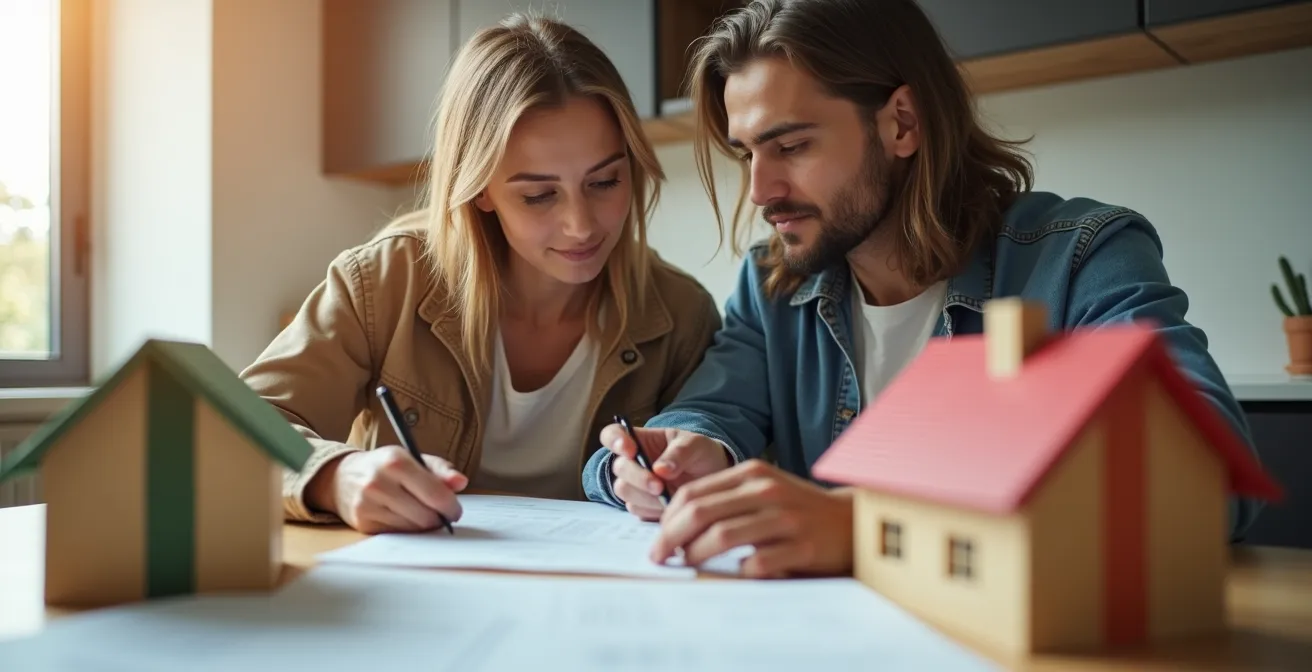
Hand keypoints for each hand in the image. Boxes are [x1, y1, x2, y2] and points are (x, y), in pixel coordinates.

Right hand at [307, 446, 466, 533]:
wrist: (341, 477)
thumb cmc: (385, 467)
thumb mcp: (413, 459)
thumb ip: (440, 470)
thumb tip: (461, 482)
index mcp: (396, 461)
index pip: (435, 493)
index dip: (451, 506)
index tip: (455, 510)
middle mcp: (378, 482)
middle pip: (425, 516)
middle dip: (438, 518)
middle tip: (440, 515)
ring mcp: (367, 505)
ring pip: (413, 528)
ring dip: (423, 525)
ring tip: (421, 513)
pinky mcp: (362, 524)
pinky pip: (397, 534)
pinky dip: (406, 529)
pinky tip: (403, 518)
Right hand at [599, 425, 731, 520]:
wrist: (714, 481)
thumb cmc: (702, 455)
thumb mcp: (696, 446)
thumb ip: (679, 453)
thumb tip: (659, 470)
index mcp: (641, 440)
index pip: (613, 434)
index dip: (614, 441)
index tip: (630, 450)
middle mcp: (633, 462)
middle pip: (618, 467)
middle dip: (638, 477)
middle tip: (659, 486)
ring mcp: (635, 485)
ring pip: (624, 490)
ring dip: (645, 496)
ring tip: (670, 496)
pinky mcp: (641, 506)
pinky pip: (636, 509)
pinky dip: (652, 509)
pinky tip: (670, 505)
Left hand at [650, 460, 853, 578]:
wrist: (851, 521)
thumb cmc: (798, 509)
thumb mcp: (763, 490)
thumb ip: (726, 499)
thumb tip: (675, 526)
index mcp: (752, 473)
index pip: (693, 493)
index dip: (667, 519)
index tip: (657, 539)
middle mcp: (766, 491)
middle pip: (701, 513)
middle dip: (671, 538)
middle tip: (659, 557)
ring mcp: (786, 518)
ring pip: (723, 536)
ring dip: (696, 555)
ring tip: (687, 564)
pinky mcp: (802, 546)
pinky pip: (757, 563)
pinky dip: (738, 571)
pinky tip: (734, 574)